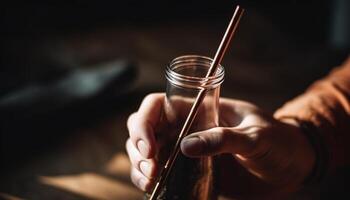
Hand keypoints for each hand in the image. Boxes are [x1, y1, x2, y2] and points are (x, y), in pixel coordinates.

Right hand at [126, 93, 314, 198]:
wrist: (289, 167)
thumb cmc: (278, 141)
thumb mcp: (255, 136)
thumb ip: (224, 138)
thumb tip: (187, 147)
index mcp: (199, 110)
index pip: (157, 105)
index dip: (144, 121)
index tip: (150, 147)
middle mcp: (186, 128)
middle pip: (144, 129)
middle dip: (138, 147)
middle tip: (152, 168)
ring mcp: (186, 151)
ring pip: (147, 153)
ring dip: (139, 166)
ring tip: (151, 181)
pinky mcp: (190, 172)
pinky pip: (162, 174)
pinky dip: (151, 181)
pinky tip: (155, 189)